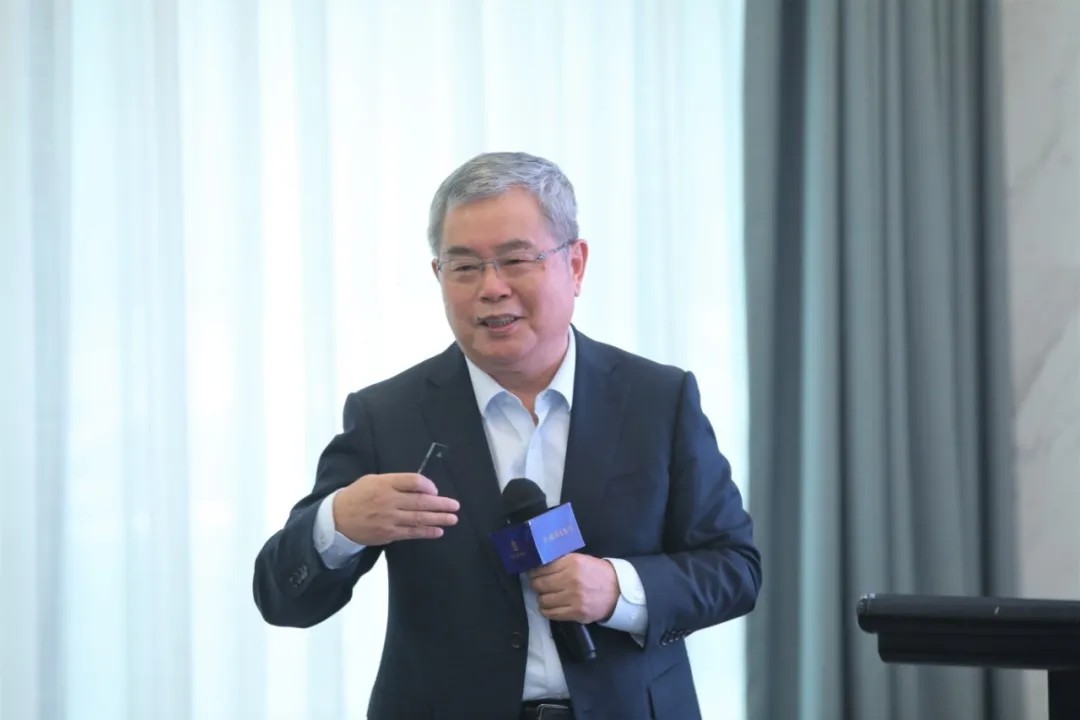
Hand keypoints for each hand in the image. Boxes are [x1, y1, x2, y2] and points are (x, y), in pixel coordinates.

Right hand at [332, 473, 458, 545]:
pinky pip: (411, 533)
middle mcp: (388, 500)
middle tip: (455, 505)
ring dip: (438, 519)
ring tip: (453, 518)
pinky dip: (426, 532)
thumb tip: (421, 487)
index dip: (428, 485)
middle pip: (420, 501)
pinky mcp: (388, 534)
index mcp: (385, 483)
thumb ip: (395, 482)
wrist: (337, 519)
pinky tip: (438, 531)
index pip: (413, 481)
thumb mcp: (373, 480)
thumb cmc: (358, 495)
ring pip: (419, 518)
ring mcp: (389, 519)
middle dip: (441, 504)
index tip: (435, 490)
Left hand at [529, 553, 619, 623]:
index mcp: (571, 562)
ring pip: (543, 600)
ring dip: (542, 599)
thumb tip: (539, 565)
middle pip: (540, 584)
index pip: (542, 568)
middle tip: (539, 586)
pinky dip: (546, 611)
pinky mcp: (577, 612)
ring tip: (546, 597)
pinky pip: (552, 613)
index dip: (535, 572)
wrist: (618, 591)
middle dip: (536, 585)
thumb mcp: (581, 560)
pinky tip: (550, 607)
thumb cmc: (597, 573)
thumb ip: (561, 562)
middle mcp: (571, 579)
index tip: (534, 574)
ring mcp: (574, 597)